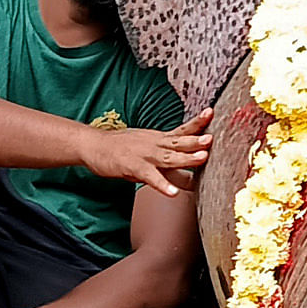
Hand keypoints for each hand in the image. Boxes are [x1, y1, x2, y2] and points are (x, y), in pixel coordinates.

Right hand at [84, 109, 212, 196]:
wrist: (94, 145)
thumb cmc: (121, 149)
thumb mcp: (147, 148)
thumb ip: (168, 161)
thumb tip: (191, 178)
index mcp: (159, 138)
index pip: (182, 130)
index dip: (197, 123)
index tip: (212, 114)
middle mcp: (155, 144)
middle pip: (179, 141)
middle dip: (197, 140)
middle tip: (212, 138)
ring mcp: (144, 155)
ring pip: (169, 157)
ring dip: (186, 158)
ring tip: (202, 158)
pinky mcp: (133, 167)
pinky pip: (150, 177)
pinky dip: (162, 184)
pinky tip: (172, 193)